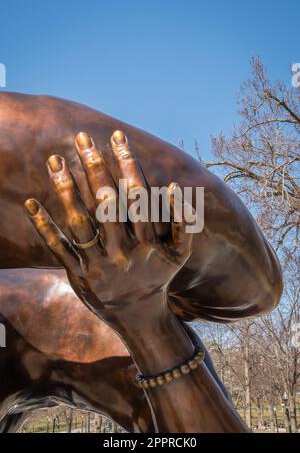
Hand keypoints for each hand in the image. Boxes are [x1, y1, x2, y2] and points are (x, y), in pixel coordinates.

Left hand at [24, 131, 194, 333]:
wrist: (139, 316)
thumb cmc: (158, 276)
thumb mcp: (179, 253)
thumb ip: (184, 223)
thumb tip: (175, 187)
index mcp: (148, 242)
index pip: (136, 195)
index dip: (127, 163)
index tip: (117, 136)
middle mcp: (123, 252)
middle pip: (106, 203)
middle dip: (95, 167)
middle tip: (81, 137)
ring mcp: (99, 264)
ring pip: (81, 223)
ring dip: (66, 190)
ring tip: (54, 160)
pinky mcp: (79, 275)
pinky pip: (59, 249)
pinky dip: (44, 227)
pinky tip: (30, 204)